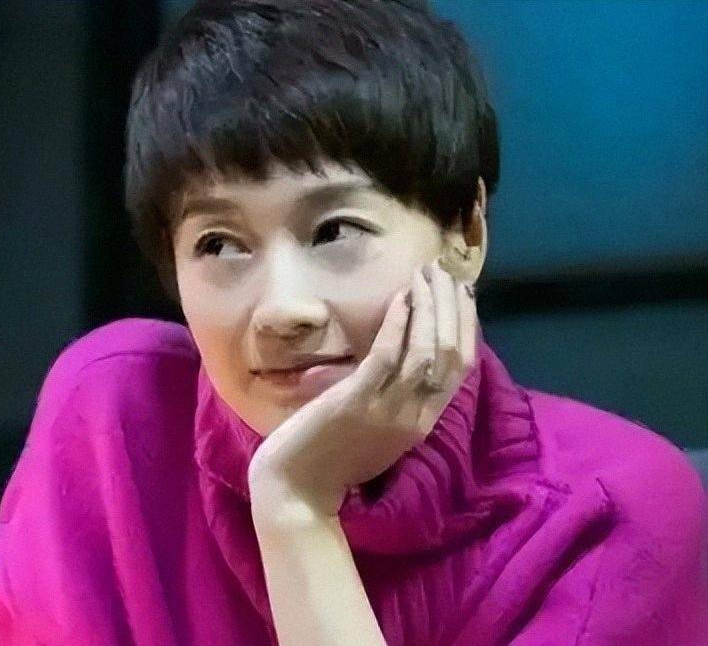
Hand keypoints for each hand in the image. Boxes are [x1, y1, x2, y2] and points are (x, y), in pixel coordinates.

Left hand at [247, 257, 477, 517]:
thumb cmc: (330, 457)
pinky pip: (387, 358)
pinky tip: (401, 298)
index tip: (462, 291)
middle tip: (444, 270)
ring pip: (425, 351)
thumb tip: (403, 350)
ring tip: (426, 273)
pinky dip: (398, 325)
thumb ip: (394, 395)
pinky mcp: (357, 402)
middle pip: (450, 353)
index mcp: (423, 423)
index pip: (459, 367)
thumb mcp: (376, 427)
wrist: (296, 490)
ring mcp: (388, 410)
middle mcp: (414, 415)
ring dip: (429, 306)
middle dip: (452, 306)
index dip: (465, 325)